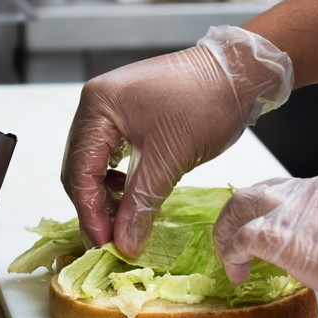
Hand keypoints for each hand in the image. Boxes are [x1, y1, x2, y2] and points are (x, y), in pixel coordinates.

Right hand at [61, 25, 292, 256]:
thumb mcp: (171, 158)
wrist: (238, 72)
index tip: (103, 244)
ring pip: (94, 164)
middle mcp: (95, 104)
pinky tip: (130, 196)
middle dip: (94, 207)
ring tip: (122, 223)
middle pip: (80, 168)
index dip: (90, 212)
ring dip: (104, 197)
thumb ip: (141, 203)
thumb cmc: (207, 104)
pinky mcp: (127, 116)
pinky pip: (110, 155)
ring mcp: (110, 109)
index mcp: (98, 106)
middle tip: (111, 241)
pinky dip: (117, 182)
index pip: (80, 170)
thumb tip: (124, 245)